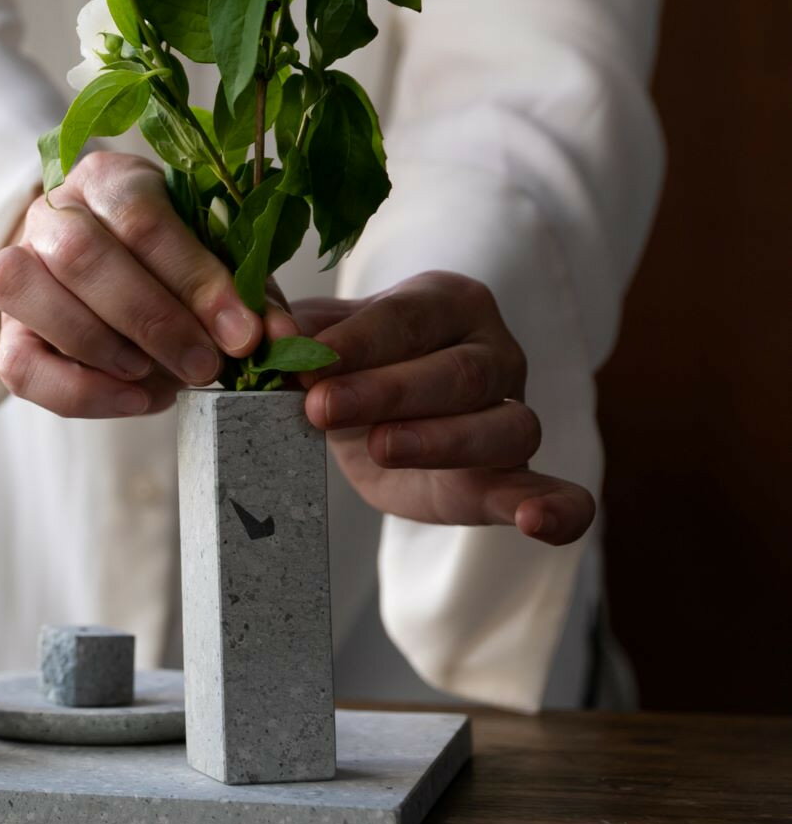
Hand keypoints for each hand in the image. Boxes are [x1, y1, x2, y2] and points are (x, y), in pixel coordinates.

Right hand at [0, 151, 263, 417]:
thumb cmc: (172, 265)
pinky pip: (18, 365)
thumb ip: (245, 294)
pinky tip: (135, 398)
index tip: (243, 332)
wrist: (113, 279)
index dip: (194, 279)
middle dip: (152, 319)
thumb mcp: (215, 260)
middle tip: (206, 365)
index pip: (141, 217)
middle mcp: (50, 212)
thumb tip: (278, 339)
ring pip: (26, 292)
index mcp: (108, 179)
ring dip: (105, 346)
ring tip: (164, 377)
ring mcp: (15, 267)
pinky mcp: (4, 329)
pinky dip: (80, 391)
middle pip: (80, 253)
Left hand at [282, 272, 593, 544]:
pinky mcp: (513, 476)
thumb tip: (267, 331)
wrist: (360, 414)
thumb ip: (286, 325)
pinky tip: (537, 522)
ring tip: (380, 448)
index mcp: (445, 302)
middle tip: (320, 407)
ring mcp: (512, 412)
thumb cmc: (340, 362)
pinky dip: (557, 506)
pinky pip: (556, 490)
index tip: (305, 362)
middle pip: (459, 371)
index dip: (356, 341)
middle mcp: (493, 352)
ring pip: (504, 425)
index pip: (406, 318)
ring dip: (443, 440)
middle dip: (388, 391)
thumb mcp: (307, 335)